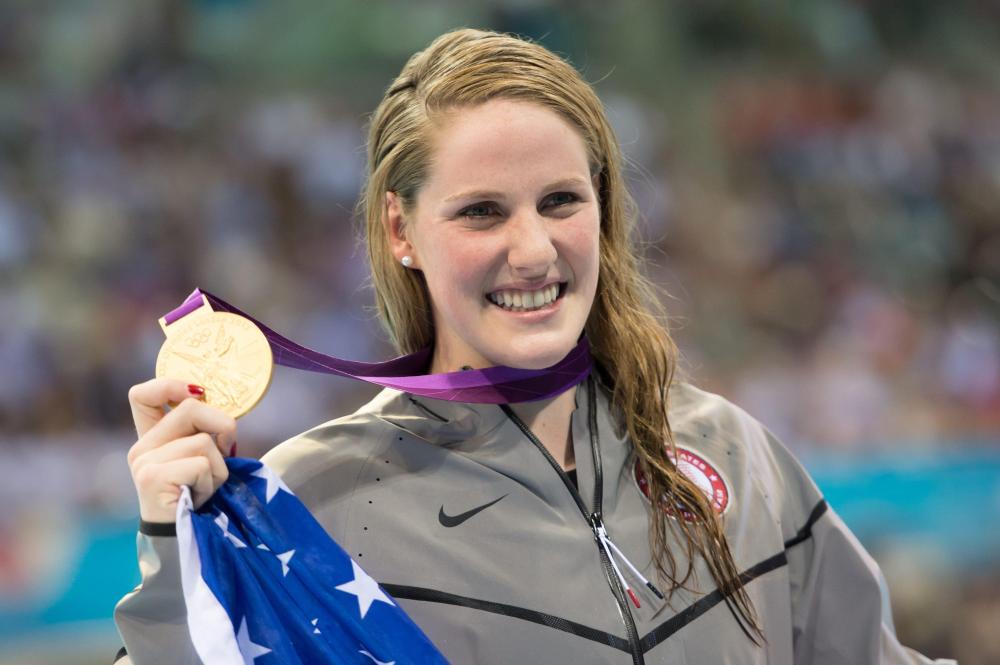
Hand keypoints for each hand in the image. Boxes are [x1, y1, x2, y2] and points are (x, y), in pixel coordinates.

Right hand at [126, 378, 235, 523]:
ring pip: (202, 441)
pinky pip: (201, 464)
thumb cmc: (200, 500)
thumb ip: (204, 433)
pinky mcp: (151, 477)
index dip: (171, 385)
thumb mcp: (202, 459)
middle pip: (190, 407)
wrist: (186, 542)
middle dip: (223, 426)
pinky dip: (212, 482)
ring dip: (219, 468)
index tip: (198, 393)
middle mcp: (141, 448)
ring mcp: (143, 462)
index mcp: (151, 439)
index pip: (142, 394)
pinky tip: (198, 499)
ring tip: (205, 488)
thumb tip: (226, 415)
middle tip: (227, 452)